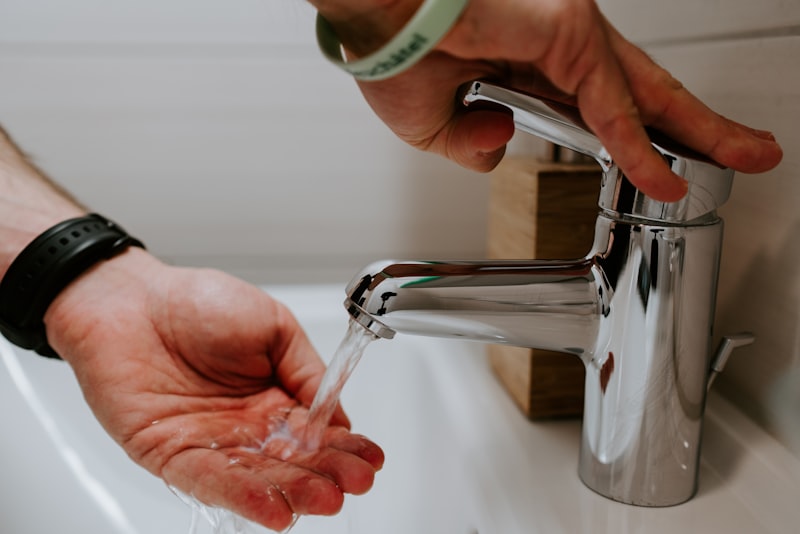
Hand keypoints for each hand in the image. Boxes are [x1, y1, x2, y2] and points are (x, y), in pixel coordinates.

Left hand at [43, 248, 383, 530]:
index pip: (317, 433)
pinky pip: (212, 481)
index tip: (370, 459)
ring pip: (259, 477)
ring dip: (294, 492)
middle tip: (354, 483)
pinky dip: (245, 496)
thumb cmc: (200, 302)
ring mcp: (212, 444)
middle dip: (327, 473)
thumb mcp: (274, 326)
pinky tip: (276, 509)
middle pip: (293, 461)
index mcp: (274, 396)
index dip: (345, 447)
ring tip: (325, 499)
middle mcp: (247, 427)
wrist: (133, 299)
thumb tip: (339, 416)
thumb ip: (307, 371)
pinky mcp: (173, 456)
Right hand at [322, 0, 782, 200]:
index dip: (633, 138)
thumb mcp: (435, 128)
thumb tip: (499, 145)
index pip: (599, 106)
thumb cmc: (393, 55)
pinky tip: (662, 176)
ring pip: (646, 95)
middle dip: (696, 126)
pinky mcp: (568, 33)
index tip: (659, 167)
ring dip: (697, 131)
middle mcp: (557, 48)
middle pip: (643, 95)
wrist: (372, 21)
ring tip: (744, 157)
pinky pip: (611, 105)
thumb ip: (472, 145)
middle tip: (745, 151)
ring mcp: (569, 37)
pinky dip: (636, 145)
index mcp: (527, 66)